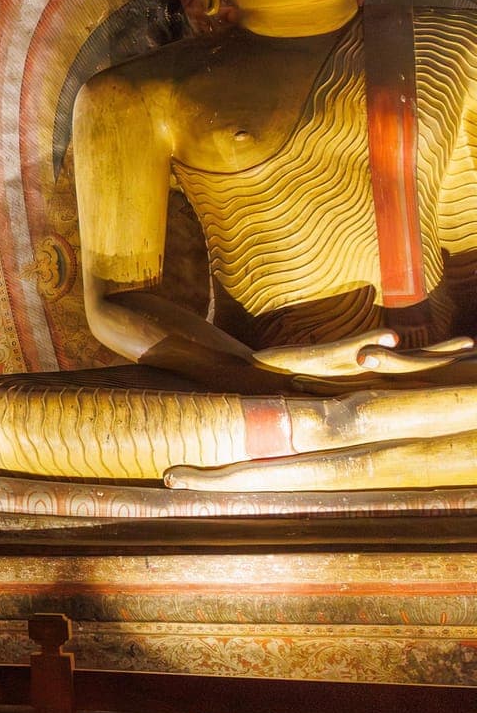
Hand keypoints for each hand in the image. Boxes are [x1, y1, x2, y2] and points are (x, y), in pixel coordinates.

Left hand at [252, 330, 470, 379]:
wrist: (258, 377)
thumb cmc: (295, 372)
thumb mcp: (332, 364)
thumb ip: (361, 356)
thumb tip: (388, 348)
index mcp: (369, 374)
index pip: (416, 364)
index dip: (443, 358)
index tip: (472, 349)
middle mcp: (363, 374)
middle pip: (413, 365)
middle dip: (443, 356)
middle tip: (472, 347)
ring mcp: (345, 367)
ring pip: (389, 362)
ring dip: (418, 356)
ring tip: (451, 347)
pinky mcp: (322, 357)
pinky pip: (350, 350)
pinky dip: (370, 343)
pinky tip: (393, 336)